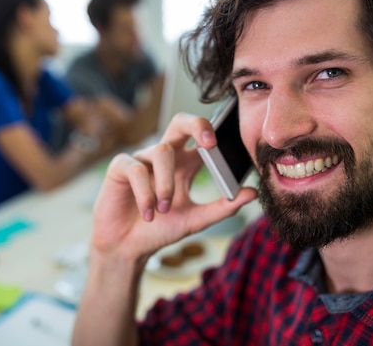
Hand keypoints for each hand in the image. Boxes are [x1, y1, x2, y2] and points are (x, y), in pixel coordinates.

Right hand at [90, 112, 257, 263]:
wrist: (129, 248)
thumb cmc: (161, 230)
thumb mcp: (196, 220)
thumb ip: (223, 207)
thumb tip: (252, 193)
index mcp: (185, 164)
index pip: (201, 136)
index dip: (212, 133)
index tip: (222, 146)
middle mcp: (165, 157)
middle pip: (180, 122)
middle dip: (196, 125)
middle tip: (210, 143)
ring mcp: (142, 159)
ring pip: (161, 152)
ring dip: (166, 183)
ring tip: (165, 209)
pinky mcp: (120, 167)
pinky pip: (136, 169)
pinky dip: (145, 193)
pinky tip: (148, 213)